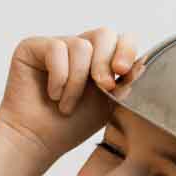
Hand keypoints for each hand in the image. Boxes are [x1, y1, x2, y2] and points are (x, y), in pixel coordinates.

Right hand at [0, 28, 141, 161]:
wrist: (37, 141)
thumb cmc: (70, 126)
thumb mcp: (108, 104)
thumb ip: (125, 82)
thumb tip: (142, 63)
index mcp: (99, 59)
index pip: (121, 39)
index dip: (126, 50)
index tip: (122, 73)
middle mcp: (78, 48)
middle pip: (104, 34)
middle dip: (105, 63)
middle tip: (102, 88)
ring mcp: (56, 45)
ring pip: (81, 46)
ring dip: (77, 82)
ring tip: (67, 105)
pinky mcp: (33, 46)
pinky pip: (56, 49)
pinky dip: (59, 78)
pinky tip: (52, 95)